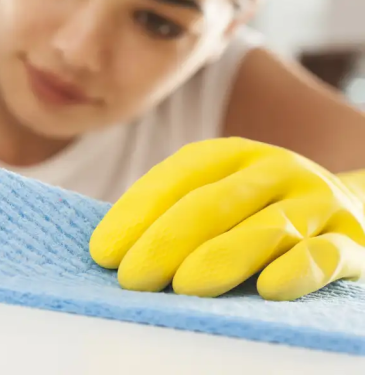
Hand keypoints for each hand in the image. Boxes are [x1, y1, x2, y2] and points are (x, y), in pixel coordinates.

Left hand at [90, 137, 364, 300]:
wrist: (352, 210)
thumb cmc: (259, 210)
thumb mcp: (221, 194)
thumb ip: (174, 212)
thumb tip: (111, 251)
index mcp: (234, 155)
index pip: (178, 176)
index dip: (137, 212)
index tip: (104, 252)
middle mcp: (275, 171)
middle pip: (213, 203)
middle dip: (166, 241)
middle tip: (132, 278)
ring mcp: (316, 203)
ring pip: (265, 228)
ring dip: (222, 256)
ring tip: (183, 287)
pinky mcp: (352, 241)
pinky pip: (326, 255)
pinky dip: (298, 270)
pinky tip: (267, 289)